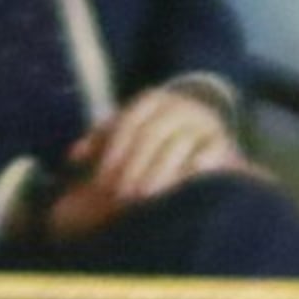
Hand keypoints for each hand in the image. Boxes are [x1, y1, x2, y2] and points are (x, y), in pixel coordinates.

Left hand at [48, 85, 247, 236]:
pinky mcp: (223, 138)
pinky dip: (201, 164)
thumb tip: (74, 156)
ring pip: (178, 144)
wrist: (206, 124)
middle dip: (134, 167)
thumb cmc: (158, 133)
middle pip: (151, 135)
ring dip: (160, 172)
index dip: (114, 153)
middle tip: (122, 196)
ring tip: (146, 197)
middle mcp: (177, 105)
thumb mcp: (130, 129)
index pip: (127, 124)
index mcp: (150, 100)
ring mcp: (202, 120)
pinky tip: (185, 182)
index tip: (103, 182)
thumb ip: (101, 140)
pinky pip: (212, 150)